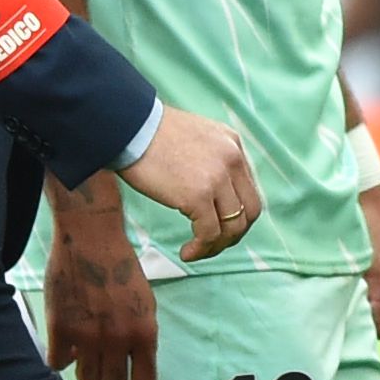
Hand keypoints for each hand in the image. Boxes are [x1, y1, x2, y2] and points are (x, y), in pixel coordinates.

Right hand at [43, 193, 163, 379]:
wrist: (90, 237)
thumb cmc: (120, 268)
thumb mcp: (144, 303)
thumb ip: (140, 336)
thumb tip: (133, 369)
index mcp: (145, 332)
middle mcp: (118, 338)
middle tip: (103, 366)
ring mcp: (87, 334)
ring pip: (85, 378)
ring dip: (85, 369)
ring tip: (85, 348)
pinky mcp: (60, 327)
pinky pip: (58, 364)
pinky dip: (61, 357)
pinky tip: (65, 342)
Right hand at [120, 106, 262, 261]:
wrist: (129, 128)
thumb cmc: (149, 134)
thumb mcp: (195, 136)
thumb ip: (211, 159)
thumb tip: (211, 191)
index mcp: (233, 144)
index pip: (249, 189)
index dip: (237, 213)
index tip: (219, 226)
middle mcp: (232, 160)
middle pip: (250, 210)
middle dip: (233, 234)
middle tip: (213, 243)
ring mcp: (218, 178)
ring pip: (233, 226)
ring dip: (217, 246)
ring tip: (197, 251)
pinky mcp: (199, 196)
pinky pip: (209, 233)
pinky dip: (201, 248)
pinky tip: (187, 252)